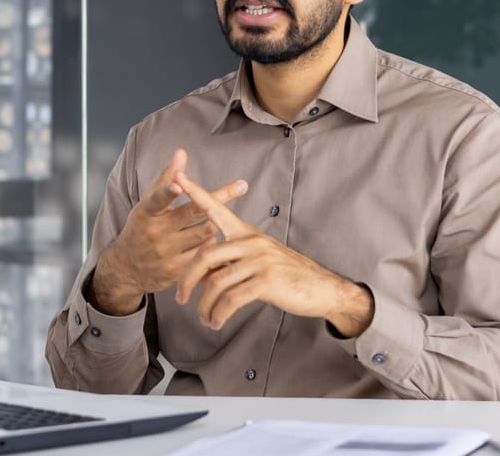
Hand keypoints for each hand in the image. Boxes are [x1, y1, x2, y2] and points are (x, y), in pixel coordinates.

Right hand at [90, 149, 249, 315]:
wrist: (127, 268)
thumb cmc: (142, 227)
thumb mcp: (148, 203)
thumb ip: (166, 178)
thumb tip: (181, 152)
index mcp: (146, 212)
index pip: (157, 199)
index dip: (168, 192)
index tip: (179, 184)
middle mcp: (155, 232)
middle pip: (192, 213)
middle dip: (219, 198)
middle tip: (242, 185)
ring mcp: (166, 252)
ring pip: (204, 232)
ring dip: (216, 222)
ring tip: (222, 218)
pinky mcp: (176, 271)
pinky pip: (205, 253)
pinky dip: (214, 244)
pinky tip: (218, 242)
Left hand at [173, 170, 373, 335]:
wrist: (321, 288)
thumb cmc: (286, 276)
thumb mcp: (257, 261)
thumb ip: (230, 263)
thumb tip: (201, 276)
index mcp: (246, 233)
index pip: (216, 209)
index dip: (196, 193)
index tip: (178, 176)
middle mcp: (251, 242)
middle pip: (205, 255)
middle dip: (186, 279)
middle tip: (179, 298)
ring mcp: (259, 260)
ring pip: (216, 282)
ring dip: (204, 306)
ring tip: (204, 319)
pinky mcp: (267, 280)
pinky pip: (232, 299)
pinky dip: (219, 314)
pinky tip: (216, 323)